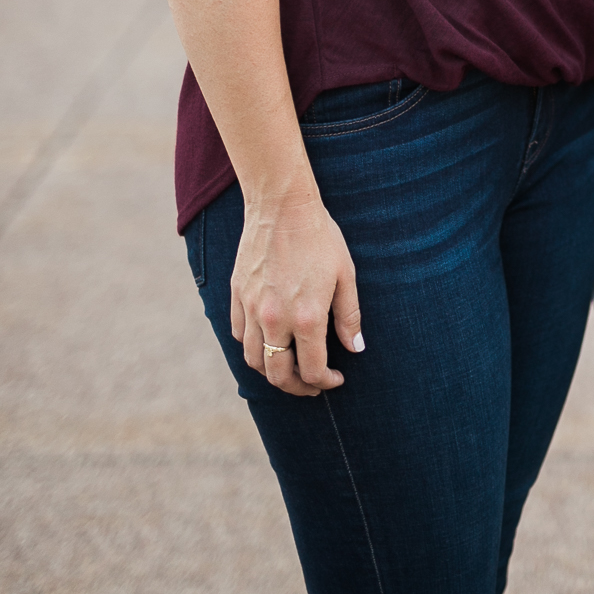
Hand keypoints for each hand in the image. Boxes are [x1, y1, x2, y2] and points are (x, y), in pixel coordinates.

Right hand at [231, 179, 364, 397]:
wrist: (282, 206)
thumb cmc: (320, 237)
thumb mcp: (346, 275)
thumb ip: (349, 316)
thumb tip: (354, 349)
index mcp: (306, 318)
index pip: (312, 370)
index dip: (325, 382)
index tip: (335, 379)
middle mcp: (274, 320)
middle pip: (277, 374)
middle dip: (297, 387)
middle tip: (312, 385)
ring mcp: (252, 308)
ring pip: (253, 359)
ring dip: (272, 371)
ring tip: (289, 368)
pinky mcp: (238, 295)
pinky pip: (239, 334)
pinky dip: (252, 346)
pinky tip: (268, 341)